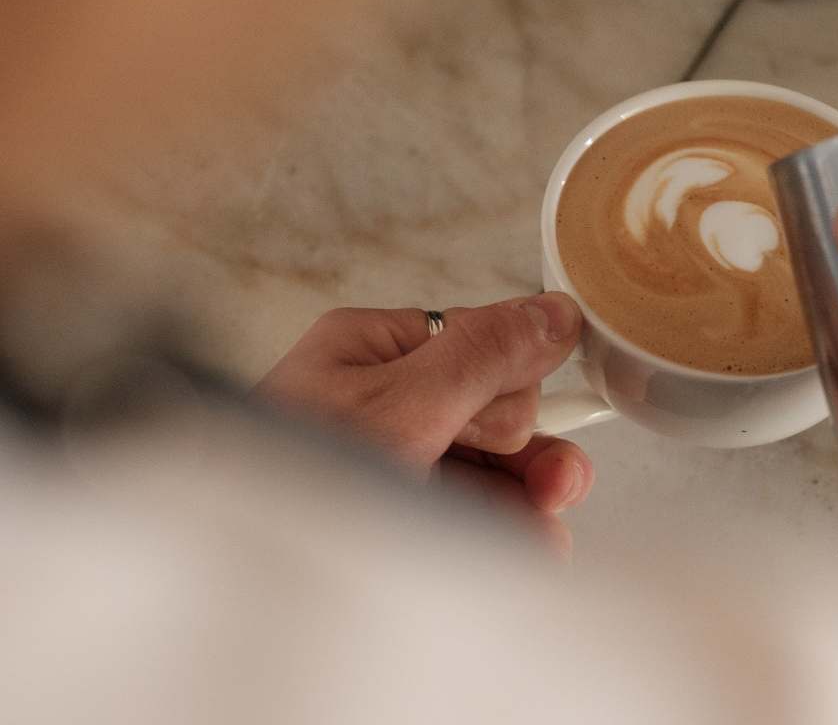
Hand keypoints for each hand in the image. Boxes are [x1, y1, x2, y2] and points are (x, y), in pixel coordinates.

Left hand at [253, 293, 595, 552]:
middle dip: (527, 455)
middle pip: (489, 412)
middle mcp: (381, 402)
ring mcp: (390, 464)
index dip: (517, 386)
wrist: (233, 577)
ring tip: (541, 542)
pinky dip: (502, 532)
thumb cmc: (292, 482)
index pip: (476, 344)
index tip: (552, 418)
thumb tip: (551, 313)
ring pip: (486, 470)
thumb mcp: (399, 407)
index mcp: (371, 352)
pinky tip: (526, 552)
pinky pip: (467, 512)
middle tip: (552, 488)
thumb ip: (482, 357)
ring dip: (526, 502)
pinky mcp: (396, 517)